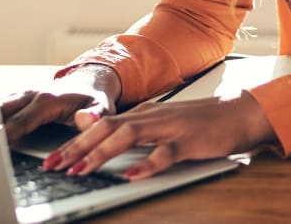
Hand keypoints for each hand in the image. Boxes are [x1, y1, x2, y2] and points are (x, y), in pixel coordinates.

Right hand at [0, 64, 121, 145]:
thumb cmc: (94, 99)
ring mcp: (22, 95)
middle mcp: (31, 94)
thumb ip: (95, 115)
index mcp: (47, 100)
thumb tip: (85, 119)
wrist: (91, 80)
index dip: (5, 133)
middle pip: (0, 110)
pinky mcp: (17, 98)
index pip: (21, 121)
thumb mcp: (102, 108)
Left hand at [43, 93, 276, 179]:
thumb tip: (89, 126)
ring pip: (129, 136)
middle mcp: (152, 116)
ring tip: (82, 169)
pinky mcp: (189, 140)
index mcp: (143, 114)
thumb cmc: (199, 123)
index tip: (50, 159)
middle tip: (53, 165)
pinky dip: (148, 164)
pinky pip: (166, 153)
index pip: (100, 126)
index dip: (73, 142)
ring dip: (102, 153)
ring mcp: (170, 127)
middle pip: (107, 128)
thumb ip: (127, 127)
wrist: (240, 114)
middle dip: (77, 147)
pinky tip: (133, 175)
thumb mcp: (158, 124)